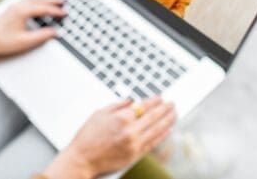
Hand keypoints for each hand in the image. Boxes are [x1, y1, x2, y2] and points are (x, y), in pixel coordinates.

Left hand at [0, 0, 65, 58]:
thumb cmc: (2, 42)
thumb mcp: (25, 42)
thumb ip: (41, 36)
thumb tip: (53, 32)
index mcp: (22, 12)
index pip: (43, 8)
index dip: (55, 11)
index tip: (64, 13)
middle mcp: (18, 6)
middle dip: (52, 0)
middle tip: (63, 2)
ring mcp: (14, 7)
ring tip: (54, 1)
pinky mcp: (11, 10)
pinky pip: (27, 0)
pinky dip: (36, 0)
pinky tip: (38, 4)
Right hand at [44, 97, 175, 178]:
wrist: (82, 158)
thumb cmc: (87, 136)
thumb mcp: (99, 114)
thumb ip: (116, 106)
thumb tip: (130, 101)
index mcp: (121, 118)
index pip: (143, 106)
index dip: (154, 101)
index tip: (161, 98)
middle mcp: (130, 130)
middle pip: (153, 117)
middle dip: (165, 109)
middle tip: (172, 104)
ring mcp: (134, 143)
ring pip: (156, 130)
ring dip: (167, 121)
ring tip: (174, 114)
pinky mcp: (135, 155)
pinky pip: (153, 143)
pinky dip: (162, 136)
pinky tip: (167, 130)